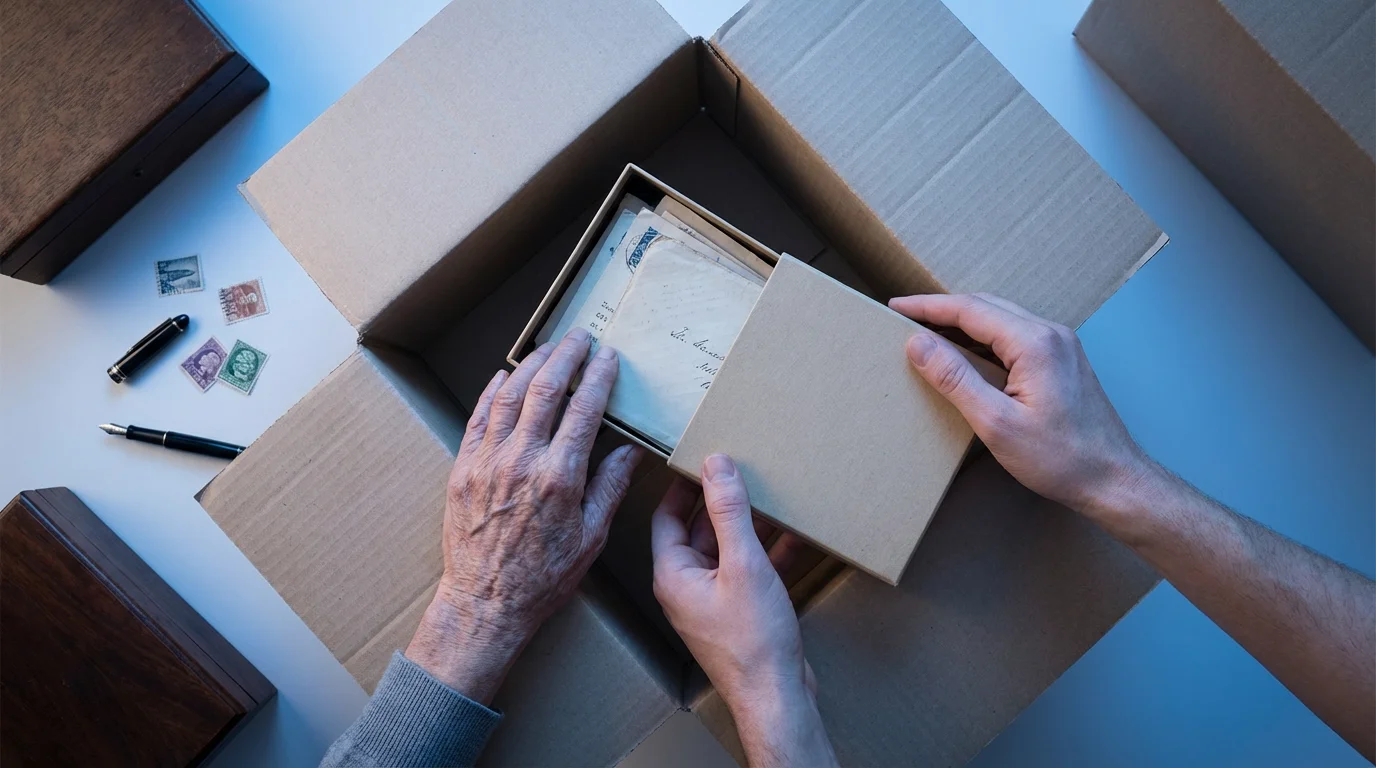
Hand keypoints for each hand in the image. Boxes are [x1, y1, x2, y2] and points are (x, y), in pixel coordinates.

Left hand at [406, 329, 643, 703]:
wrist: (485, 603)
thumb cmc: (542, 578)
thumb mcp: (591, 537)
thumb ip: (610, 486)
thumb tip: (630, 449)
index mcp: (559, 477)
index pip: (584, 409)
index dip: (599, 377)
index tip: (609, 357)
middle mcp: (521, 461)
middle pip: (545, 389)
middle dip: (566, 356)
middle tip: (580, 338)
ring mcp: (487, 462)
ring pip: (508, 395)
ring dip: (530, 365)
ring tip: (548, 348)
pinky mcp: (462, 469)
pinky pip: (478, 418)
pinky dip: (492, 392)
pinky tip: (504, 377)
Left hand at [651, 454, 836, 766]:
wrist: (777, 697)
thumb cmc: (753, 641)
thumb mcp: (743, 564)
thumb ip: (729, 512)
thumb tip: (715, 465)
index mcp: (673, 574)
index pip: (666, 515)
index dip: (682, 485)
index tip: (700, 459)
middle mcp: (687, 587)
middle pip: (698, 530)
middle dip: (721, 502)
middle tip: (740, 470)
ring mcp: (713, 602)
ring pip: (727, 550)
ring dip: (748, 525)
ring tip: (770, 494)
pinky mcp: (740, 614)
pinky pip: (749, 571)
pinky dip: (768, 552)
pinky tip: (794, 535)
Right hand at [889, 293, 1155, 522]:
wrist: (1114, 478)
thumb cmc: (1060, 458)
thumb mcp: (996, 423)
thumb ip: (955, 378)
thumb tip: (917, 343)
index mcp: (1034, 342)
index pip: (969, 310)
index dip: (927, 307)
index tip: (894, 307)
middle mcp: (1050, 333)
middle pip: (985, 306)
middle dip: (941, 309)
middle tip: (904, 317)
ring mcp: (1060, 345)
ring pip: (1001, 318)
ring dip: (963, 321)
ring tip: (928, 332)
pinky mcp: (1063, 360)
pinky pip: (1015, 335)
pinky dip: (984, 337)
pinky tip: (967, 353)